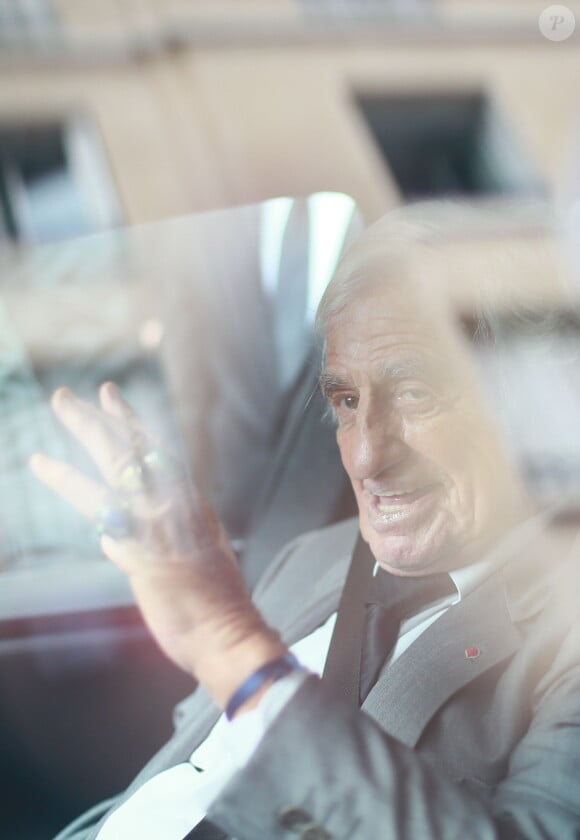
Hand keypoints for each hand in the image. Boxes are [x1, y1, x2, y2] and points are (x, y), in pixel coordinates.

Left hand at [30, 383, 284, 708]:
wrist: (229, 636)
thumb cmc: (217, 606)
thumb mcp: (197, 561)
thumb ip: (157, 544)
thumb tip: (112, 539)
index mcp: (191, 507)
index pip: (157, 453)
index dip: (131, 423)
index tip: (110, 398)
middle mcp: (176, 508)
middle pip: (133, 452)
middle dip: (99, 419)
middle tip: (67, 396)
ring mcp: (159, 528)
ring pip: (117, 469)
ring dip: (84, 437)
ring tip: (59, 412)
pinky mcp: (142, 554)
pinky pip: (102, 512)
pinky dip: (76, 488)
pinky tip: (47, 467)